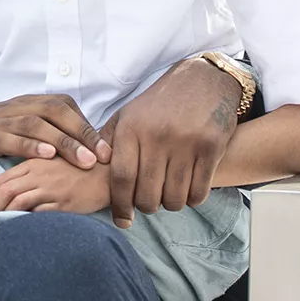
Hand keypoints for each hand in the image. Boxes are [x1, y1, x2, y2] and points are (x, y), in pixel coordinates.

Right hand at [0, 94, 102, 168]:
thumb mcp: (10, 133)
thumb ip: (36, 134)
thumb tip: (75, 150)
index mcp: (21, 104)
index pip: (62, 104)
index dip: (86, 123)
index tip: (105, 146)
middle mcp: (11, 107)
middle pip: (54, 110)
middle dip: (83, 132)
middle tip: (104, 155)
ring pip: (36, 123)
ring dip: (64, 141)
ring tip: (85, 160)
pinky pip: (8, 137)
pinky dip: (29, 145)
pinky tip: (47, 157)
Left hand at [0, 158, 110, 216]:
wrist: (109, 170)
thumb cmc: (78, 168)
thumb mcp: (51, 165)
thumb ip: (31, 174)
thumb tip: (9, 193)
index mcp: (34, 162)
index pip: (3, 179)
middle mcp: (40, 174)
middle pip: (6, 190)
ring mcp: (52, 188)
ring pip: (19, 201)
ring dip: (2, 215)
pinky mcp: (65, 202)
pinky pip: (40, 213)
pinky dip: (26, 221)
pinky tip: (18, 229)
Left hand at [95, 58, 241, 227]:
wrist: (203, 79)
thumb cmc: (161, 103)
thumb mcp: (129, 114)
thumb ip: (109, 141)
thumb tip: (88, 169)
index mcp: (132, 128)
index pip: (121, 178)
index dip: (120, 206)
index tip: (122, 220)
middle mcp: (157, 135)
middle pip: (147, 194)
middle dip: (147, 206)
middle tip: (149, 202)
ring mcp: (185, 142)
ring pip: (174, 198)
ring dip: (170, 203)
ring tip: (169, 194)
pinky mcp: (211, 148)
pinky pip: (199, 192)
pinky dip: (193, 199)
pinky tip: (188, 189)